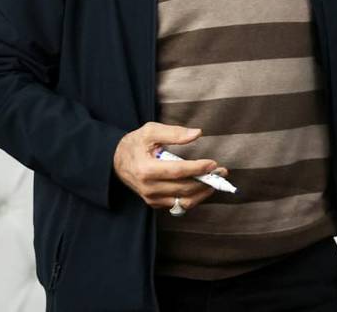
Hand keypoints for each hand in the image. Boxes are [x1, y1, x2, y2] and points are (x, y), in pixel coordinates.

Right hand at [113, 123, 227, 212]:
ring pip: (183, 201)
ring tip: (216, 182)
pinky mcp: (154, 203)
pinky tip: (203, 188)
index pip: (177, 172)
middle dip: (206, 181)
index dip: (197, 168)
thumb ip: (174, 133)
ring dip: (203, 193)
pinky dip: (193, 198)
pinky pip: (178, 205)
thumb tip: (197, 133)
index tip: (213, 164)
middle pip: (183, 189)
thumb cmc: (135, 143)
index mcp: (146, 169)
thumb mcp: (151, 131)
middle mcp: (148, 188)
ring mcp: (151, 198)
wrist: (115, 161)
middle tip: (222, 171)